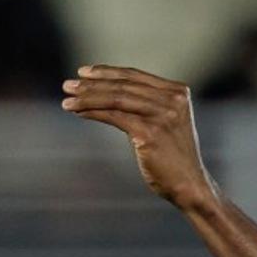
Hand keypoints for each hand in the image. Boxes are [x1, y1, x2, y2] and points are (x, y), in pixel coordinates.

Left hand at [63, 65, 216, 210]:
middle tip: (67, 85)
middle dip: (92, 84)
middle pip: (123, 85)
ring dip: (87, 98)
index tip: (84, 72)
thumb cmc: (173, 157)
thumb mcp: (165, 122)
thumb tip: (109, 94)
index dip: (107, 72)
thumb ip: (147, 106)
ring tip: (67, 99)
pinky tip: (78, 113)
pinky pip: (115, 116)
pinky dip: (93, 112)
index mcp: (178, 92)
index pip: (135, 75)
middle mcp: (172, 100)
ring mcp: (162, 115)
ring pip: (116, 98)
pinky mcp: (150, 133)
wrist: (189, 185)